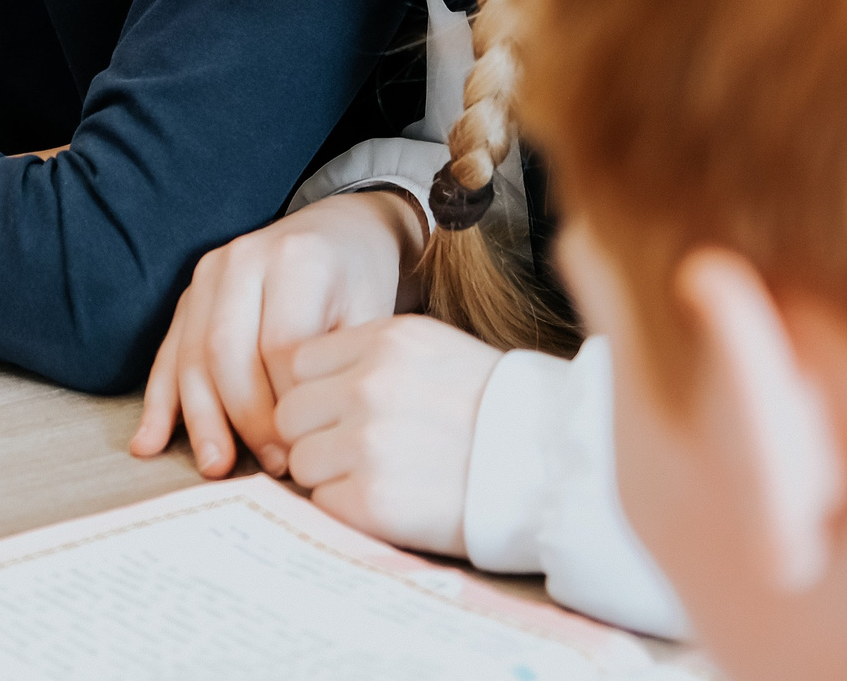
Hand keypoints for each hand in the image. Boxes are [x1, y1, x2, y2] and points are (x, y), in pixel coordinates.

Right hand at [130, 190, 422, 477]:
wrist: (339, 231)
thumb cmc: (360, 283)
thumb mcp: (373, 315)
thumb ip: (345, 367)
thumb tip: (317, 441)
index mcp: (297, 259)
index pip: (281, 345)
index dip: (290, 403)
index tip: (307, 445)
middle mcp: (242, 259)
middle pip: (227, 350)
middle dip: (245, 417)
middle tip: (273, 464)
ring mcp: (207, 275)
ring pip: (191, 355)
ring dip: (201, 419)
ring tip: (216, 467)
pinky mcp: (188, 295)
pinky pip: (167, 353)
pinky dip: (158, 403)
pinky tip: (149, 443)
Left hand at [273, 313, 502, 556]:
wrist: (556, 470)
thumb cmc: (497, 411)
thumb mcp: (435, 351)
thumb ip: (370, 357)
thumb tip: (309, 383)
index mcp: (386, 340)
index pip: (298, 361)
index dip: (316, 391)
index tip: (341, 410)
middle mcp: (370, 385)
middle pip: (290, 412)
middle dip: (315, 434)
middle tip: (357, 451)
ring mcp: (368, 443)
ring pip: (299, 460)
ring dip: (328, 474)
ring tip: (380, 476)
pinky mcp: (372, 500)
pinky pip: (322, 501)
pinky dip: (347, 506)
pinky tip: (389, 500)